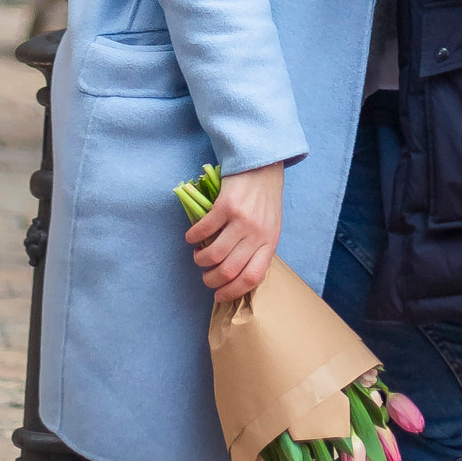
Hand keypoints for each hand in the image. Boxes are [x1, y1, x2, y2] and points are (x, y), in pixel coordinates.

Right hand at [185, 163, 283, 296]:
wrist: (263, 165)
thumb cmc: (265, 199)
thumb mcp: (270, 226)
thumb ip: (257, 248)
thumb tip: (235, 274)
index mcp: (270, 242)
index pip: (252, 278)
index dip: (233, 291)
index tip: (219, 296)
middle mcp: (257, 234)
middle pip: (229, 270)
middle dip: (211, 280)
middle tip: (205, 277)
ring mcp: (242, 220)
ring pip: (214, 254)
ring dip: (200, 260)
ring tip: (198, 256)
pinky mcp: (226, 205)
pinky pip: (204, 230)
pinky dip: (193, 237)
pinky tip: (191, 237)